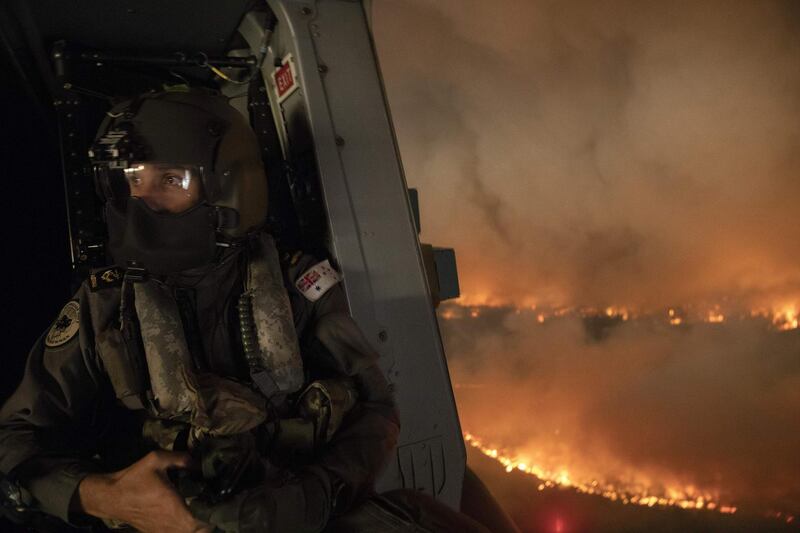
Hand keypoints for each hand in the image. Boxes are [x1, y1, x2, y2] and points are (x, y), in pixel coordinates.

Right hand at [75, 450, 212, 532]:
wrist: (110, 496)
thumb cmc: (134, 478)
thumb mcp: (156, 460)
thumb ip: (180, 458)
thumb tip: (199, 462)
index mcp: (173, 506)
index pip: (199, 525)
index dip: (210, 520)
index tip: (216, 507)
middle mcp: (169, 523)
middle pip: (195, 532)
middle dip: (207, 523)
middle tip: (212, 508)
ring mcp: (161, 530)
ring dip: (195, 527)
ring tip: (202, 512)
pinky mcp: (154, 532)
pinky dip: (183, 529)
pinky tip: (187, 516)